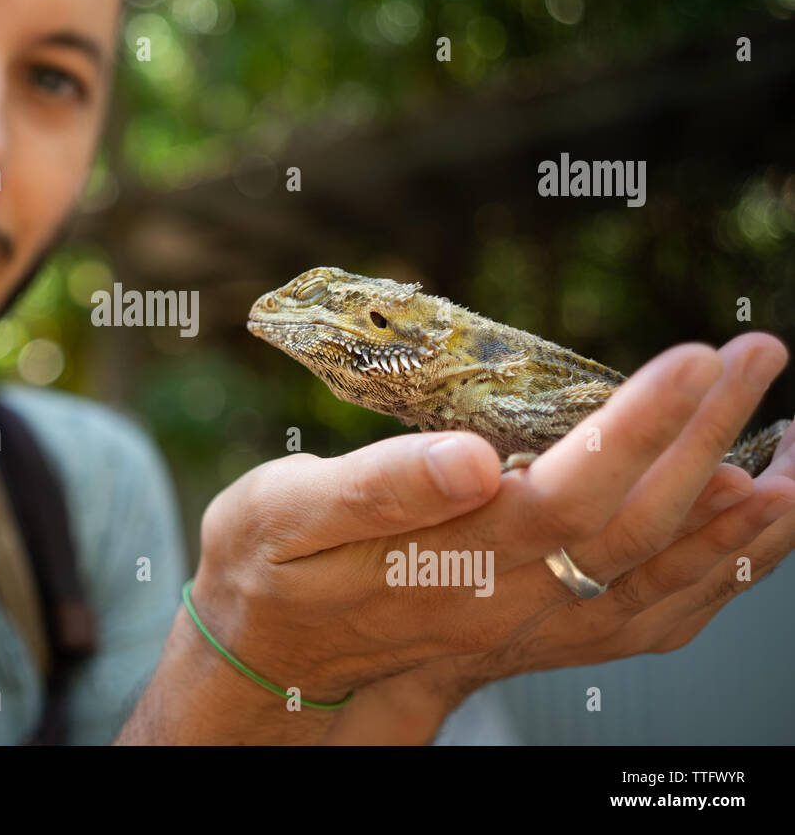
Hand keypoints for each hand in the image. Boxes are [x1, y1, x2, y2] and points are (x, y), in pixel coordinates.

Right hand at [185, 333, 792, 742]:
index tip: (697, 357)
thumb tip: (474, 458)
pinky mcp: (534, 633)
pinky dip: (714, 581)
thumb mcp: (286, 514)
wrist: (267, 659)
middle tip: (760, 353)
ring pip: (661, 580)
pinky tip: (743, 542)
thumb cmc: (267, 568)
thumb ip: (380, 486)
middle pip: (637, 523)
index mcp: (453, 557)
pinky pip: (647, 620)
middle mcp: (507, 600)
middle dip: (710, 435)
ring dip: (740, 520)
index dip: (642, 425)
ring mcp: (528, 625)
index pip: (573, 489)